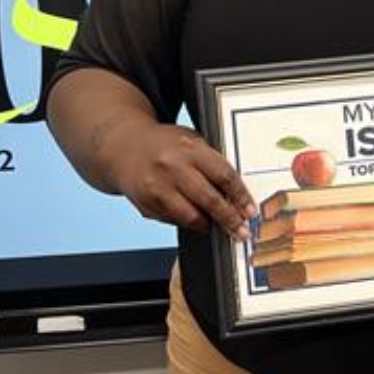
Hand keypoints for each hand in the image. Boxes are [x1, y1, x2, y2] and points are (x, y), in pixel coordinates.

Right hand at [109, 122, 255, 235]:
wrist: (122, 147)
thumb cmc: (163, 144)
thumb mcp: (191, 142)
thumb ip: (212, 163)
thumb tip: (236, 194)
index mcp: (189, 148)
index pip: (223, 176)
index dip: (241, 197)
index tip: (250, 212)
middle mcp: (172, 168)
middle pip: (210, 200)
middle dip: (229, 219)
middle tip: (241, 231)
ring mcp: (157, 188)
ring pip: (191, 216)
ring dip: (207, 225)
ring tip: (216, 225)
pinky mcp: (146, 205)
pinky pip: (174, 221)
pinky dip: (186, 222)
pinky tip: (192, 217)